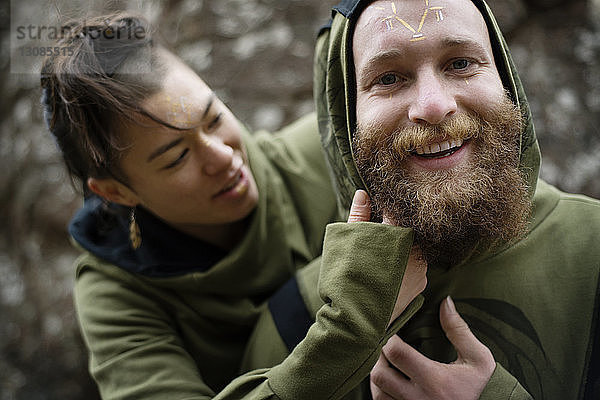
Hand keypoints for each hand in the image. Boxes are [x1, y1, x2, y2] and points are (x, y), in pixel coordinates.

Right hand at [347, 190, 426, 324]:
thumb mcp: (348, 241)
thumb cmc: (347, 279)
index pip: (398, 212)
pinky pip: (414, 268)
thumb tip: (363, 193)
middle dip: (393, 231)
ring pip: (412, 250)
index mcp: (399, 235)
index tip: (378, 210)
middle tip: (375, 236)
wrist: (355, 321)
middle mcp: (416, 251)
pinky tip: (385, 271)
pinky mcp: (420, 286)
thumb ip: (358, 215)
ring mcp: (421, 270)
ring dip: (399, 249)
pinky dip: (402, 266)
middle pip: (407, 232)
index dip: (387, 209)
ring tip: (378, 255)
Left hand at [370, 297, 495, 399]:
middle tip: (384, 346)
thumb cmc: (484, 386)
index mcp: (435, 379)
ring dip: (377, 376)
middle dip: (378, 357)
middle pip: (380, 374)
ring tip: (385, 363)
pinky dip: (381, 393)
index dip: (388, 338)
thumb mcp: (478, 358)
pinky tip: (389, 382)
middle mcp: (420, 398)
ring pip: (378, 393)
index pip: (397, 353)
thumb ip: (459, 330)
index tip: (392, 330)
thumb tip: (445, 302)